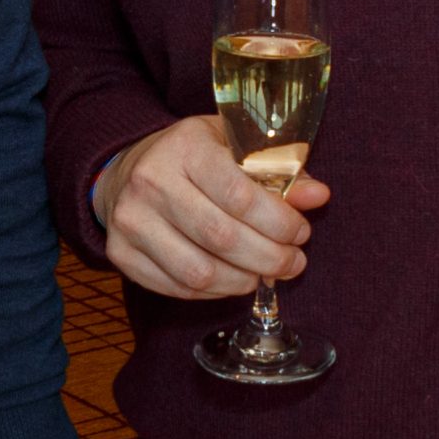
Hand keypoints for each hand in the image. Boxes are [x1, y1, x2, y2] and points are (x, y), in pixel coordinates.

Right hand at [92, 115, 329, 301]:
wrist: (126, 170)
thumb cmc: (192, 156)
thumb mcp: (233, 146)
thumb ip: (276, 169)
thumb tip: (319, 196)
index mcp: (184, 147)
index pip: (240, 194)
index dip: (279, 222)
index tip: (301, 233)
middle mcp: (150, 182)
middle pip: (222, 238)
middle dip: (269, 258)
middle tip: (293, 262)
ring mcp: (130, 221)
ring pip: (199, 272)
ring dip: (243, 281)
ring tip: (264, 274)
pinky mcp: (120, 254)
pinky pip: (177, 288)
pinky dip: (214, 292)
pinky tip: (232, 279)